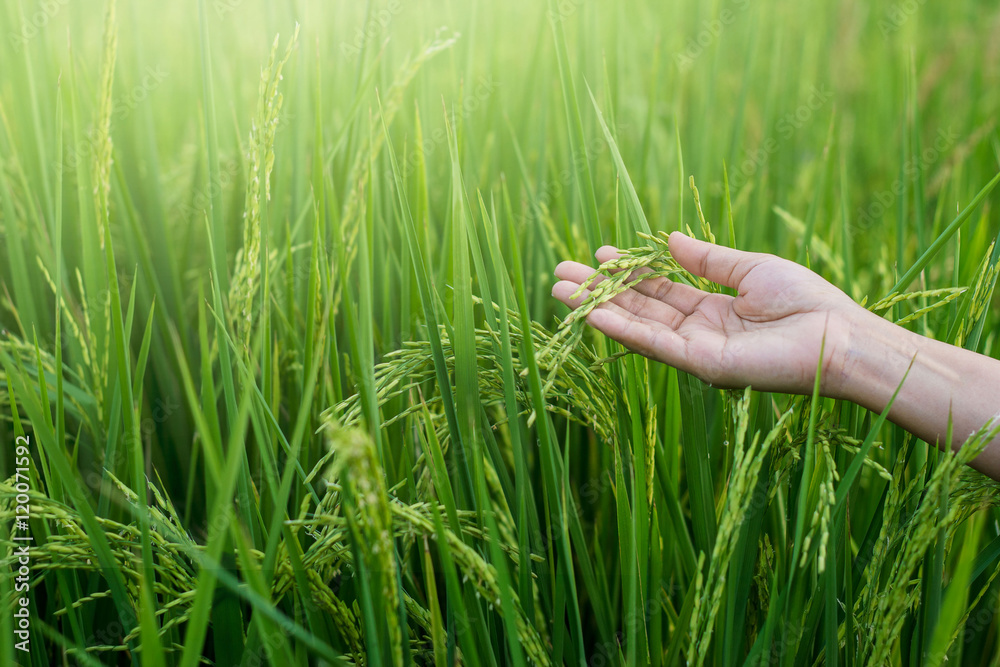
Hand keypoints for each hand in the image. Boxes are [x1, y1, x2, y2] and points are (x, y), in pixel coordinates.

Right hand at [552, 231, 870, 395]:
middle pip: (639, 309)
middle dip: (600, 292)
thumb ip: (708, 259)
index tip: (597, 255)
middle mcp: (699, 332)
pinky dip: (625, 329)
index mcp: (713, 310)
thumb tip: (670, 239)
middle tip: (559, 274)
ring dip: (599, 309)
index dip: (628, 274)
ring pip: (639, 327)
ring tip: (560, 290)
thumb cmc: (806, 302)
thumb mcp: (751, 269)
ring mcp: (698, 351)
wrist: (840, 336)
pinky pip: (657, 345)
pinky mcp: (704, 365)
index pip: (659, 291)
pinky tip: (595, 313)